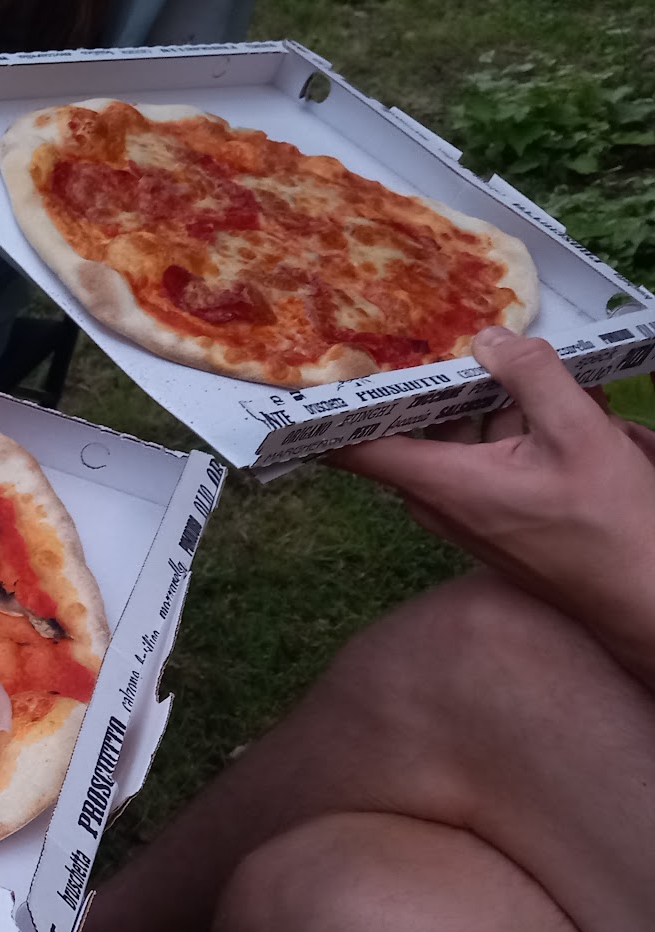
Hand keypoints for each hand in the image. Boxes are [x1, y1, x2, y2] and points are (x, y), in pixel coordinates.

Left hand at [329, 327, 654, 635]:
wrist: (642, 597)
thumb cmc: (610, 523)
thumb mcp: (579, 433)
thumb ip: (532, 377)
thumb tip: (487, 338)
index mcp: (441, 482)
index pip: (354, 448)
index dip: (328, 411)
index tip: (310, 371)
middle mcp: (438, 502)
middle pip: (410, 430)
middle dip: (430, 385)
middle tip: (444, 334)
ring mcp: (463, 513)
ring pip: (454, 440)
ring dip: (483, 404)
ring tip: (521, 365)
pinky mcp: (490, 517)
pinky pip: (481, 460)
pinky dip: (505, 430)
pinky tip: (549, 403)